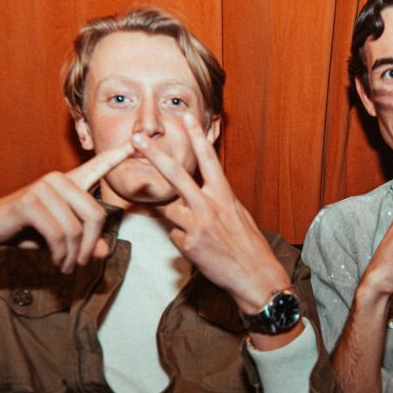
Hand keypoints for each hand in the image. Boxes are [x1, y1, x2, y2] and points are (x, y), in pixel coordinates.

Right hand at [0, 143, 133, 280]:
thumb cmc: (26, 232)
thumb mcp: (61, 240)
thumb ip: (84, 243)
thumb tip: (104, 251)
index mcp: (69, 183)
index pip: (97, 166)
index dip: (118, 155)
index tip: (138, 139)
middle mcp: (58, 179)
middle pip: (96, 215)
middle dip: (90, 246)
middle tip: (80, 264)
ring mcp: (43, 187)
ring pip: (76, 229)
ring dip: (73, 255)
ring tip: (66, 265)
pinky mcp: (29, 201)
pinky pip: (58, 234)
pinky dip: (60, 254)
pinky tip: (56, 261)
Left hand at [133, 116, 290, 316]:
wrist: (254, 276)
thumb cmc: (248, 245)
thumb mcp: (238, 214)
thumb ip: (218, 199)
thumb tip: (204, 188)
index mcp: (225, 195)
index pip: (208, 159)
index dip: (197, 136)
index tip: (185, 116)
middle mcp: (210, 205)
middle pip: (176, 175)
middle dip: (155, 155)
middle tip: (138, 138)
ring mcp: (197, 224)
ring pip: (168, 209)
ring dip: (174, 216)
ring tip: (197, 231)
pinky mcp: (188, 244)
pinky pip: (174, 234)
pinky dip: (181, 239)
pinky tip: (198, 248)